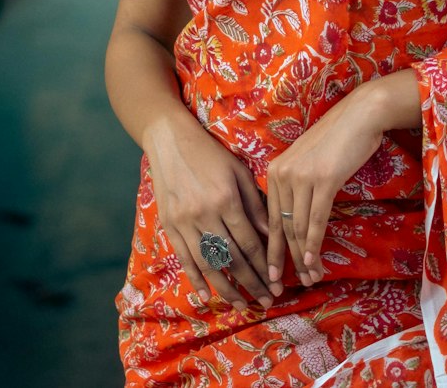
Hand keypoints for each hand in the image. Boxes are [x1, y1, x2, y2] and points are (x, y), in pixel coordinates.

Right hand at [144, 110, 279, 310]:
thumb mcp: (238, 171)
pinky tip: (205, 295)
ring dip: (226, 289)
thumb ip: (254, 204)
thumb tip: (270, 234)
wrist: (169, 139)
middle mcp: (205, 214)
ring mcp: (184, 222)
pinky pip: (184, 258)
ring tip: (242, 305)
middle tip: (267, 300)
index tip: (277, 284)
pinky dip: (194, 278)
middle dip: (252, 283)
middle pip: (232, 258)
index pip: (249, 243)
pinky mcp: (169, 225)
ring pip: (208, 264)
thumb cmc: (209, 152)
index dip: (264, 266)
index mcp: (226, 199)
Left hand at [265, 68, 419, 288]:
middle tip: (290, 284)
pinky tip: (313, 261)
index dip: (272, 249)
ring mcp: (302, 176)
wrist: (359, 116)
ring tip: (310, 278)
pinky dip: (314, 243)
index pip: (270, 218)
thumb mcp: (307, 163)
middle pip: (282, 226)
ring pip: (298, 226)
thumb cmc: (336, 140)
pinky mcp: (323, 179)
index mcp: (274, 170)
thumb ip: (296, 188)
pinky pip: (316, 219)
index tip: (272, 273)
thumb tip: (295, 222)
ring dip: (304, 257)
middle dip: (286, 259)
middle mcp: (282, 173)